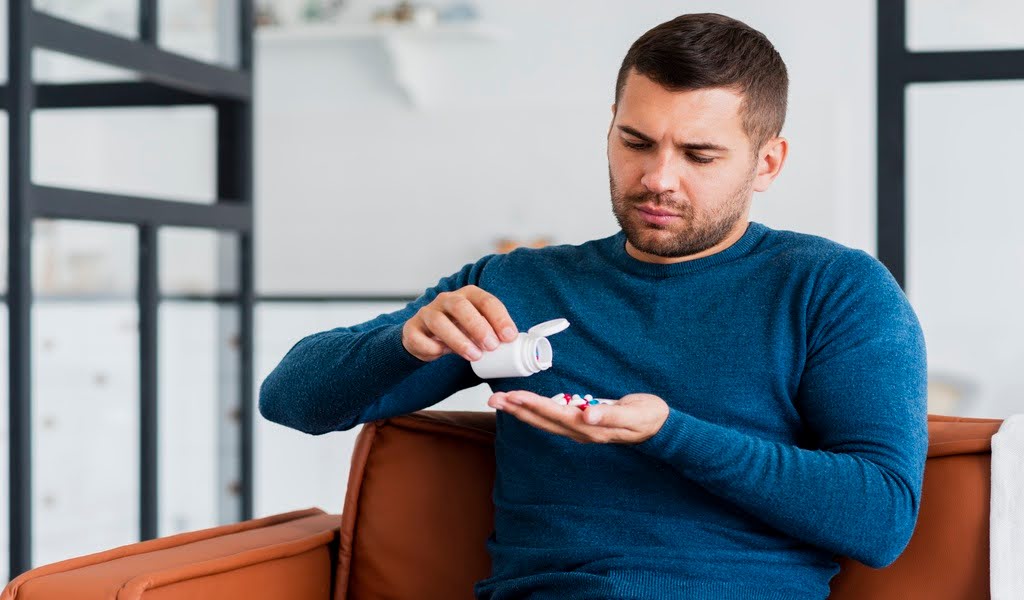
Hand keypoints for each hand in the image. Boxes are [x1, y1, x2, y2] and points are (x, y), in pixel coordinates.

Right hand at [402, 285, 517, 361]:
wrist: (424, 339)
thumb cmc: (458, 332)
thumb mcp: (477, 328)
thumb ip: (493, 333)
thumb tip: (516, 345)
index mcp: (467, 295)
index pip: (485, 300)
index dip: (499, 317)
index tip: (509, 336)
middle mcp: (446, 300)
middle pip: (461, 306)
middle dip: (479, 326)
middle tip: (492, 346)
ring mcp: (427, 313)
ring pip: (439, 321)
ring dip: (459, 339)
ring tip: (474, 356)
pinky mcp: (411, 329)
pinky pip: (420, 338)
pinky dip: (432, 348)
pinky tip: (441, 354)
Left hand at [488, 390, 669, 443]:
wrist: (660, 428)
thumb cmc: (648, 418)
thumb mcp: (633, 415)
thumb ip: (610, 416)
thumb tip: (587, 415)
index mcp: (590, 428)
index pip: (555, 414)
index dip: (533, 405)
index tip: (514, 396)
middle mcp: (580, 431)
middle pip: (542, 420)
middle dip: (518, 410)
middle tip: (494, 399)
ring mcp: (580, 429)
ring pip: (544, 421)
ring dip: (522, 411)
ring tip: (503, 402)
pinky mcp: (582, 424)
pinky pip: (553, 418)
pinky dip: (536, 411)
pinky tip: (526, 406)